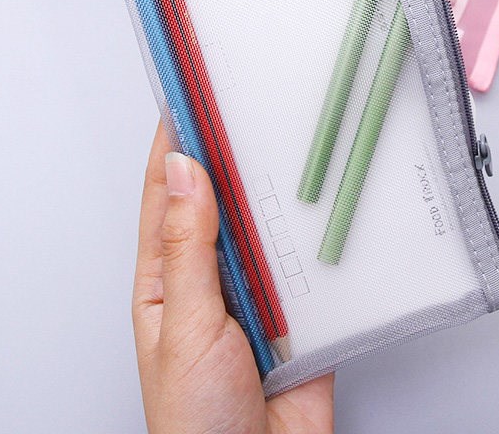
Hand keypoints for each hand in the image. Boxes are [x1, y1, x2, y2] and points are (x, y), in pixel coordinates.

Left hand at [133, 122, 333, 433]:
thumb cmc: (196, 424)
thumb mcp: (185, 327)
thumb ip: (189, 250)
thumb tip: (186, 176)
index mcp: (168, 280)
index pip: (168, 195)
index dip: (174, 145)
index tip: (186, 96)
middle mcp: (214, 278)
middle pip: (224, 202)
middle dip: (234, 157)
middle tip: (249, 107)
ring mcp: (259, 292)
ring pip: (269, 226)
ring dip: (280, 194)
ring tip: (291, 146)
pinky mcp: (303, 309)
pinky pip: (312, 260)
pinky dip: (321, 236)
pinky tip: (330, 209)